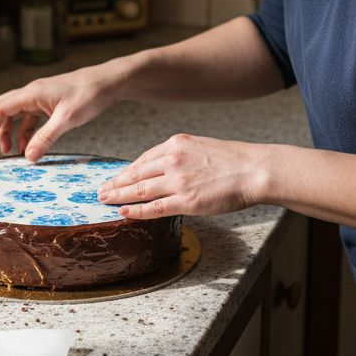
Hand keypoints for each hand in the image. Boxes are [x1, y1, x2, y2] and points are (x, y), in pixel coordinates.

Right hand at [0, 63, 122, 161]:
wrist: (108, 82)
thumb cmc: (89, 94)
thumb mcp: (68, 119)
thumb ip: (47, 137)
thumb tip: (28, 157)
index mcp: (32, 93)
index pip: (0, 109)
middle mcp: (32, 93)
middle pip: (2, 110)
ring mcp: (40, 98)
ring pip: (15, 115)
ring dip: (7, 133)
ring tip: (5, 152)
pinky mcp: (49, 104)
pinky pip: (29, 118)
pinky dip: (24, 133)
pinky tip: (27, 147)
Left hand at [97, 134, 271, 218]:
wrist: (254, 169)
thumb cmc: (234, 160)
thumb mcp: (202, 146)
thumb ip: (181, 156)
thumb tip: (166, 168)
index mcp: (176, 144)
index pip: (144, 159)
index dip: (127, 170)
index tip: (117, 177)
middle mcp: (172, 160)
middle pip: (135, 173)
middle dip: (116, 183)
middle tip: (101, 190)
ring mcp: (177, 181)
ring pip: (139, 190)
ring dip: (119, 196)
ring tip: (105, 201)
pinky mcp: (185, 201)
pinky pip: (153, 207)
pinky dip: (135, 210)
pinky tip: (123, 212)